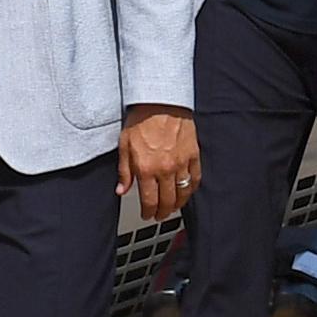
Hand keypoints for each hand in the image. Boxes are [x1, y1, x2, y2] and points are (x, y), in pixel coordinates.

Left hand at [121, 105, 198, 222]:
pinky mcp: (193, 155)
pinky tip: (187, 191)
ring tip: (173, 207)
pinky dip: (191, 188)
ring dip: (178, 204)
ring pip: (183, 193)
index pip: (149, 201)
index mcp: (146, 168)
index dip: (148, 212)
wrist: (161, 100)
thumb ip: (124, 171)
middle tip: (160, 216)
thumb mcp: (124, 145)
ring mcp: (181, 163)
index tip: (147, 215)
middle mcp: (165, 169)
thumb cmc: (141, 118)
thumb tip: (121, 190)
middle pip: (167, 201)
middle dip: (163, 213)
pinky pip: (195, 178)